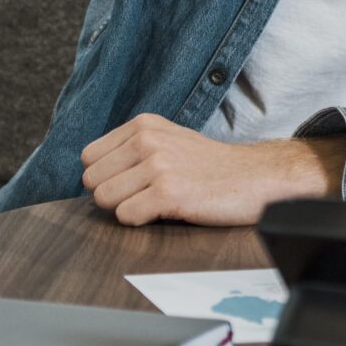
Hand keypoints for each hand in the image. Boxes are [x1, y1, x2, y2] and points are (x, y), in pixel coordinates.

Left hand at [80, 114, 341, 226]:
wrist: (256, 178)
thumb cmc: (211, 167)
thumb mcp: (169, 141)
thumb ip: (131, 149)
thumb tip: (90, 175)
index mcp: (144, 124)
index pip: (89, 157)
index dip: (107, 176)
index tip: (135, 180)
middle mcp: (148, 139)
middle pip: (92, 181)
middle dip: (114, 194)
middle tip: (148, 193)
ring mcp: (158, 164)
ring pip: (104, 199)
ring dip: (128, 208)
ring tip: (159, 201)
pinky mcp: (168, 192)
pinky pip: (126, 216)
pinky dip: (143, 221)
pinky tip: (169, 210)